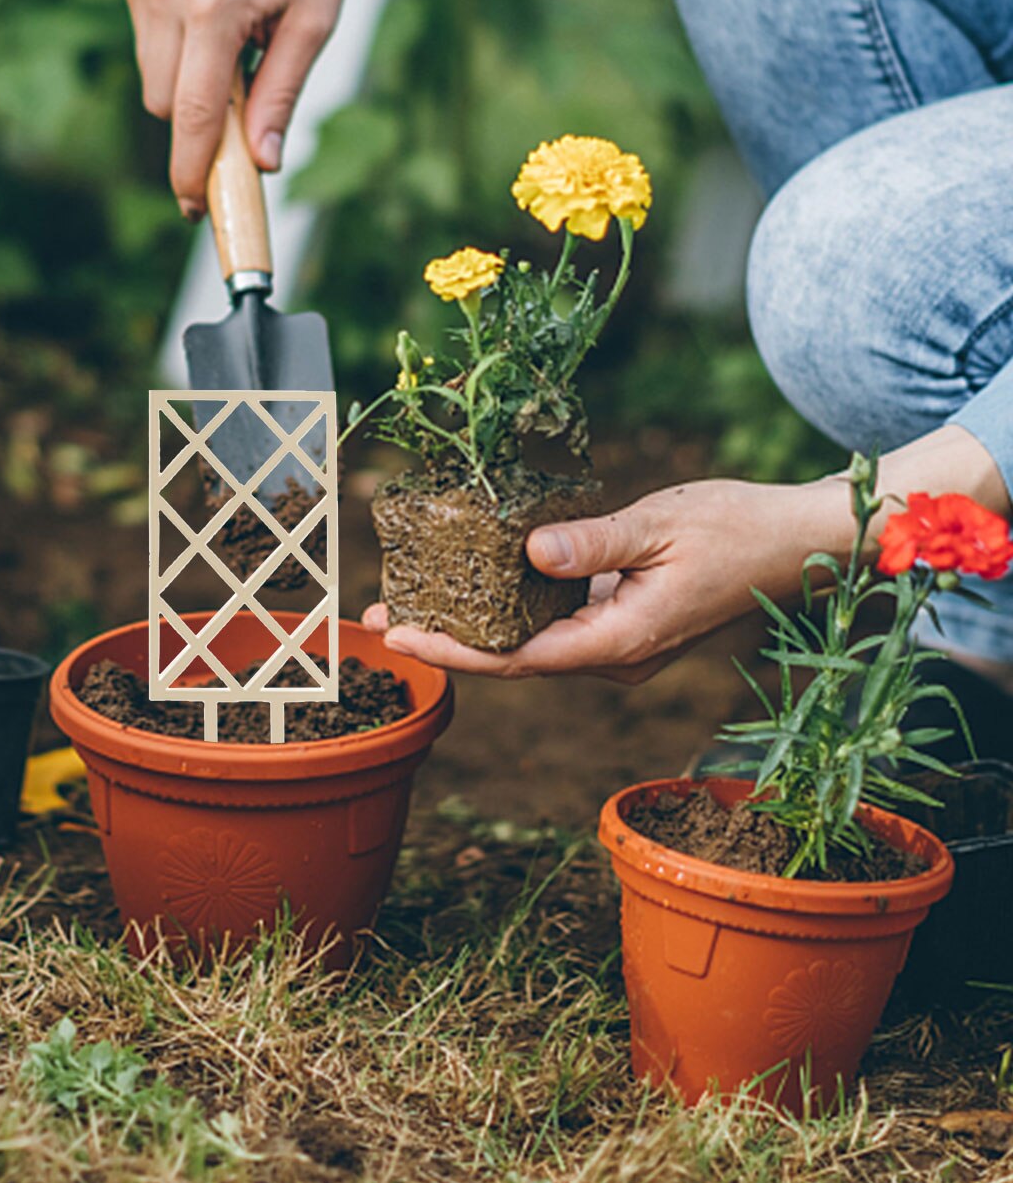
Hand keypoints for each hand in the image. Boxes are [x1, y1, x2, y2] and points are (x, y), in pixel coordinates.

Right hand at [122, 0, 419, 217]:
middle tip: (249, 108)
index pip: (192, 111)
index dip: (191, 168)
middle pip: (167, 105)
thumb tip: (263, 163)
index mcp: (214, 3)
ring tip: (241, 50)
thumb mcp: (315, 28)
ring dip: (193, 88)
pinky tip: (220, 28)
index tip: (196, 208)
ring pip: (156, 83)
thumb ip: (282, 96)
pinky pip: (151, 53)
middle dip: (202, 123)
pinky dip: (183, 60)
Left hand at [364, 476, 854, 685]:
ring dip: (473, 622)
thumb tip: (529, 551)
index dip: (453, 650)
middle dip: (446, 638)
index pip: (517, 658)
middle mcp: (615, 655)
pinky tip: (477, 576)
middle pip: (513, 655)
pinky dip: (511, 604)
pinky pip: (556, 620)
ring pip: (531, 639)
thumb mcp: (661, 524)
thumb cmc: (738, 529)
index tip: (398, 636)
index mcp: (621, 642)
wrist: (801, 541)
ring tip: (411, 594)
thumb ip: (594, 543)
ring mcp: (621, 642)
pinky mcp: (625, 620)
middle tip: (380, 613)